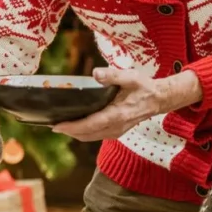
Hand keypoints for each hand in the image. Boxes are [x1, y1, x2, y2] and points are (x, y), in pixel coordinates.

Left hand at [50, 67, 201, 141]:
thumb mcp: (130, 77)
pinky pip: (96, 136)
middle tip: (51, 125)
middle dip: (69, 132)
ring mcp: (116, 131)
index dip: (72, 127)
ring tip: (60, 126)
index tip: (56, 126)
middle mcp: (115, 127)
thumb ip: (113, 75)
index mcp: (117, 115)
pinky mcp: (117, 131)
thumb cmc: (143, 87)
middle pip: (87, 135)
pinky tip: (75, 126)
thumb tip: (95, 73)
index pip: (90, 125)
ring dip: (75, 133)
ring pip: (91, 137)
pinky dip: (84, 133)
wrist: (159, 99)